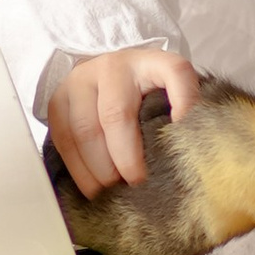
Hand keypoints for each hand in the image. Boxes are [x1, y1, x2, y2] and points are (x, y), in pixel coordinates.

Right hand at [48, 46, 201, 197]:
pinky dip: (78, 170)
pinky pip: (63, 139)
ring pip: (84, 130)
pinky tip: (92, 188)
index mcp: (152, 62)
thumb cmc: (145, 96)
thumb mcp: (169, 96)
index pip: (175, 73)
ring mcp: (81, 80)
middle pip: (116, 114)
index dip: (184, 101)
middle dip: (126, 158)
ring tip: (112, 193)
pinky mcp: (58, 100)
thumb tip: (197, 152)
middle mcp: (114, 66)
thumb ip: (182, 114)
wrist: (106, 77)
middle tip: (138, 185)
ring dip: (99, 170)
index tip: (185, 135)